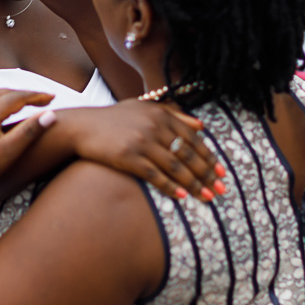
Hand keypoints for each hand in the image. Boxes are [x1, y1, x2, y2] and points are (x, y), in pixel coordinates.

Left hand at [0, 87, 57, 189]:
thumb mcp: (9, 151)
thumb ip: (29, 131)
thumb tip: (51, 114)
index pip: (19, 97)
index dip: (37, 96)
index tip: (53, 97)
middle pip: (5, 93)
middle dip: (26, 95)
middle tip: (44, 99)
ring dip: (8, 93)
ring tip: (22, 97)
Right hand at [67, 99, 221, 201]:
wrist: (83, 127)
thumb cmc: (115, 119)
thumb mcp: (144, 108)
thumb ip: (174, 114)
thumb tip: (202, 126)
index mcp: (161, 114)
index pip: (192, 138)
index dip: (209, 157)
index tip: (222, 172)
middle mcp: (154, 126)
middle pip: (187, 153)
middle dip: (207, 174)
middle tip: (221, 189)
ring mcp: (141, 141)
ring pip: (174, 166)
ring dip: (194, 183)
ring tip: (207, 197)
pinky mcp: (128, 157)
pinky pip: (154, 175)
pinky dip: (170, 186)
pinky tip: (182, 196)